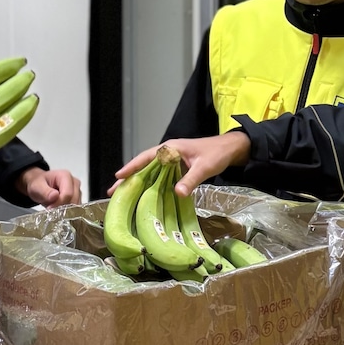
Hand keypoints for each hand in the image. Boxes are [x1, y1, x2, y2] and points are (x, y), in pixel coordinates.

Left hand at [17, 167, 81, 207]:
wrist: (39, 185)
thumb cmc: (38, 184)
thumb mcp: (37, 187)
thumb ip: (45, 191)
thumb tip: (55, 196)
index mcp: (65, 176)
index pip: (68, 193)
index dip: (59, 203)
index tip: (49, 208)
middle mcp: (74, 182)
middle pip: (73, 200)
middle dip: (63, 208)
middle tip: (51, 211)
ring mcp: (77, 190)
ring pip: (76, 205)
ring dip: (65, 211)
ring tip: (54, 210)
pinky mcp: (77, 198)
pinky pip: (75, 208)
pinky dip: (67, 212)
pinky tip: (59, 212)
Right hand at [112, 133, 251, 196]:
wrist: (230, 150)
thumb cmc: (217, 153)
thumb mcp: (204, 167)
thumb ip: (191, 180)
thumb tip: (177, 193)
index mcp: (171, 148)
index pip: (146, 157)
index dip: (132, 167)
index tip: (118, 177)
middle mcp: (168, 154)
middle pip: (143, 166)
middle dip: (128, 178)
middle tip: (113, 192)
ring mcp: (171, 162)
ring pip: (150, 172)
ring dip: (137, 183)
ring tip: (123, 196)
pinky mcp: (176, 170)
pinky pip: (159, 178)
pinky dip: (150, 186)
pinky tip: (143, 196)